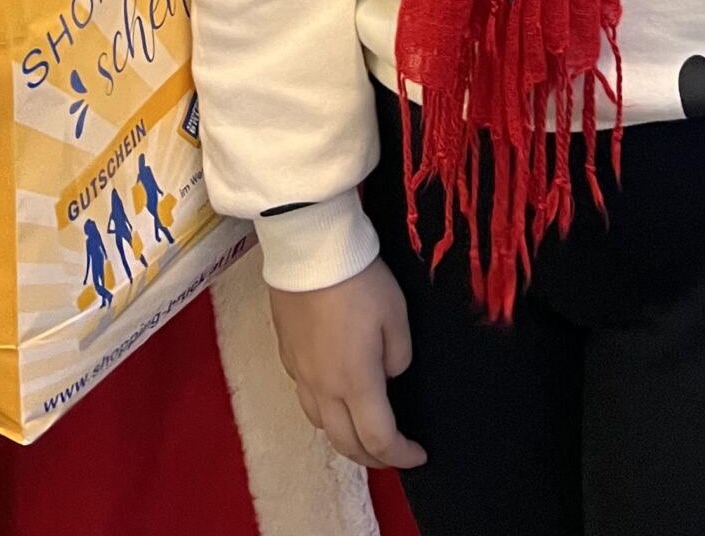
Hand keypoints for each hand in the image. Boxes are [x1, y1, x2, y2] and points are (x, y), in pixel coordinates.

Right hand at [268, 262, 426, 473]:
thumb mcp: (397, 314)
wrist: (309, 247)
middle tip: (393, 453)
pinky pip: (305, 397)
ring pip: (320, 425)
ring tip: (362, 430)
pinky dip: (324, 410)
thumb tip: (389, 375)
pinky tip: (334, 393)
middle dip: (373, 458)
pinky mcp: (286, 354)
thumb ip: (399, 355)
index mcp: (356, 382)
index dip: (402, 455)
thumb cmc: (358, 278)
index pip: (379, 440)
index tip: (418, 454)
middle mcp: (323, 387)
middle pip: (345, 445)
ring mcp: (300, 372)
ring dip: (345, 438)